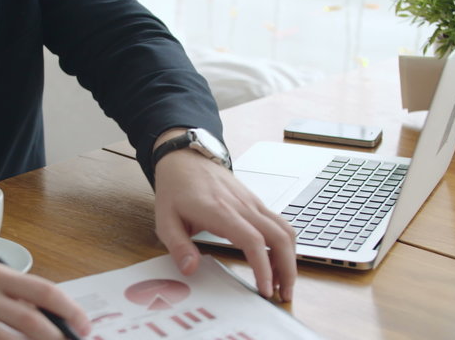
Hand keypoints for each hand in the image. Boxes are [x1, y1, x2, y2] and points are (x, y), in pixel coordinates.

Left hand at [153, 129, 296, 300]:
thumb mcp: (165, 219)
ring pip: (285, 230)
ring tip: (281, 283)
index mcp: (220, 211)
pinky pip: (279, 224)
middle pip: (280, 237)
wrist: (186, 159)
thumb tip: (190, 269)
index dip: (263, 267)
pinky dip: (284, 245)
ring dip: (290, 258)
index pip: (252, 240)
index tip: (265, 289)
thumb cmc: (176, 189)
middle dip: (288, 269)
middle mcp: (242, 206)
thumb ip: (178, 246)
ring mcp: (252, 203)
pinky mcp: (256, 203)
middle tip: (283, 295)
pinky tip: (275, 262)